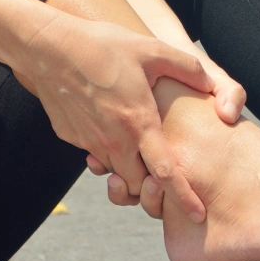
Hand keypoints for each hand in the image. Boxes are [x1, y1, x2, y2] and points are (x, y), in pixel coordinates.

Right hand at [85, 52, 244, 217]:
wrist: (48, 46)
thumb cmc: (103, 45)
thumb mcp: (152, 49)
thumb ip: (187, 67)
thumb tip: (211, 85)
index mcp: (138, 123)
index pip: (165, 174)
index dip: (184, 197)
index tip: (197, 215)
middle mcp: (114, 140)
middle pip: (138, 185)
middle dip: (152, 187)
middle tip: (162, 172)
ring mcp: (89, 141)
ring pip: (115, 171)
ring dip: (128, 166)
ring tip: (135, 139)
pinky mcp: (71, 137)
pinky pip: (94, 153)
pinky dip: (106, 148)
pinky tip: (108, 120)